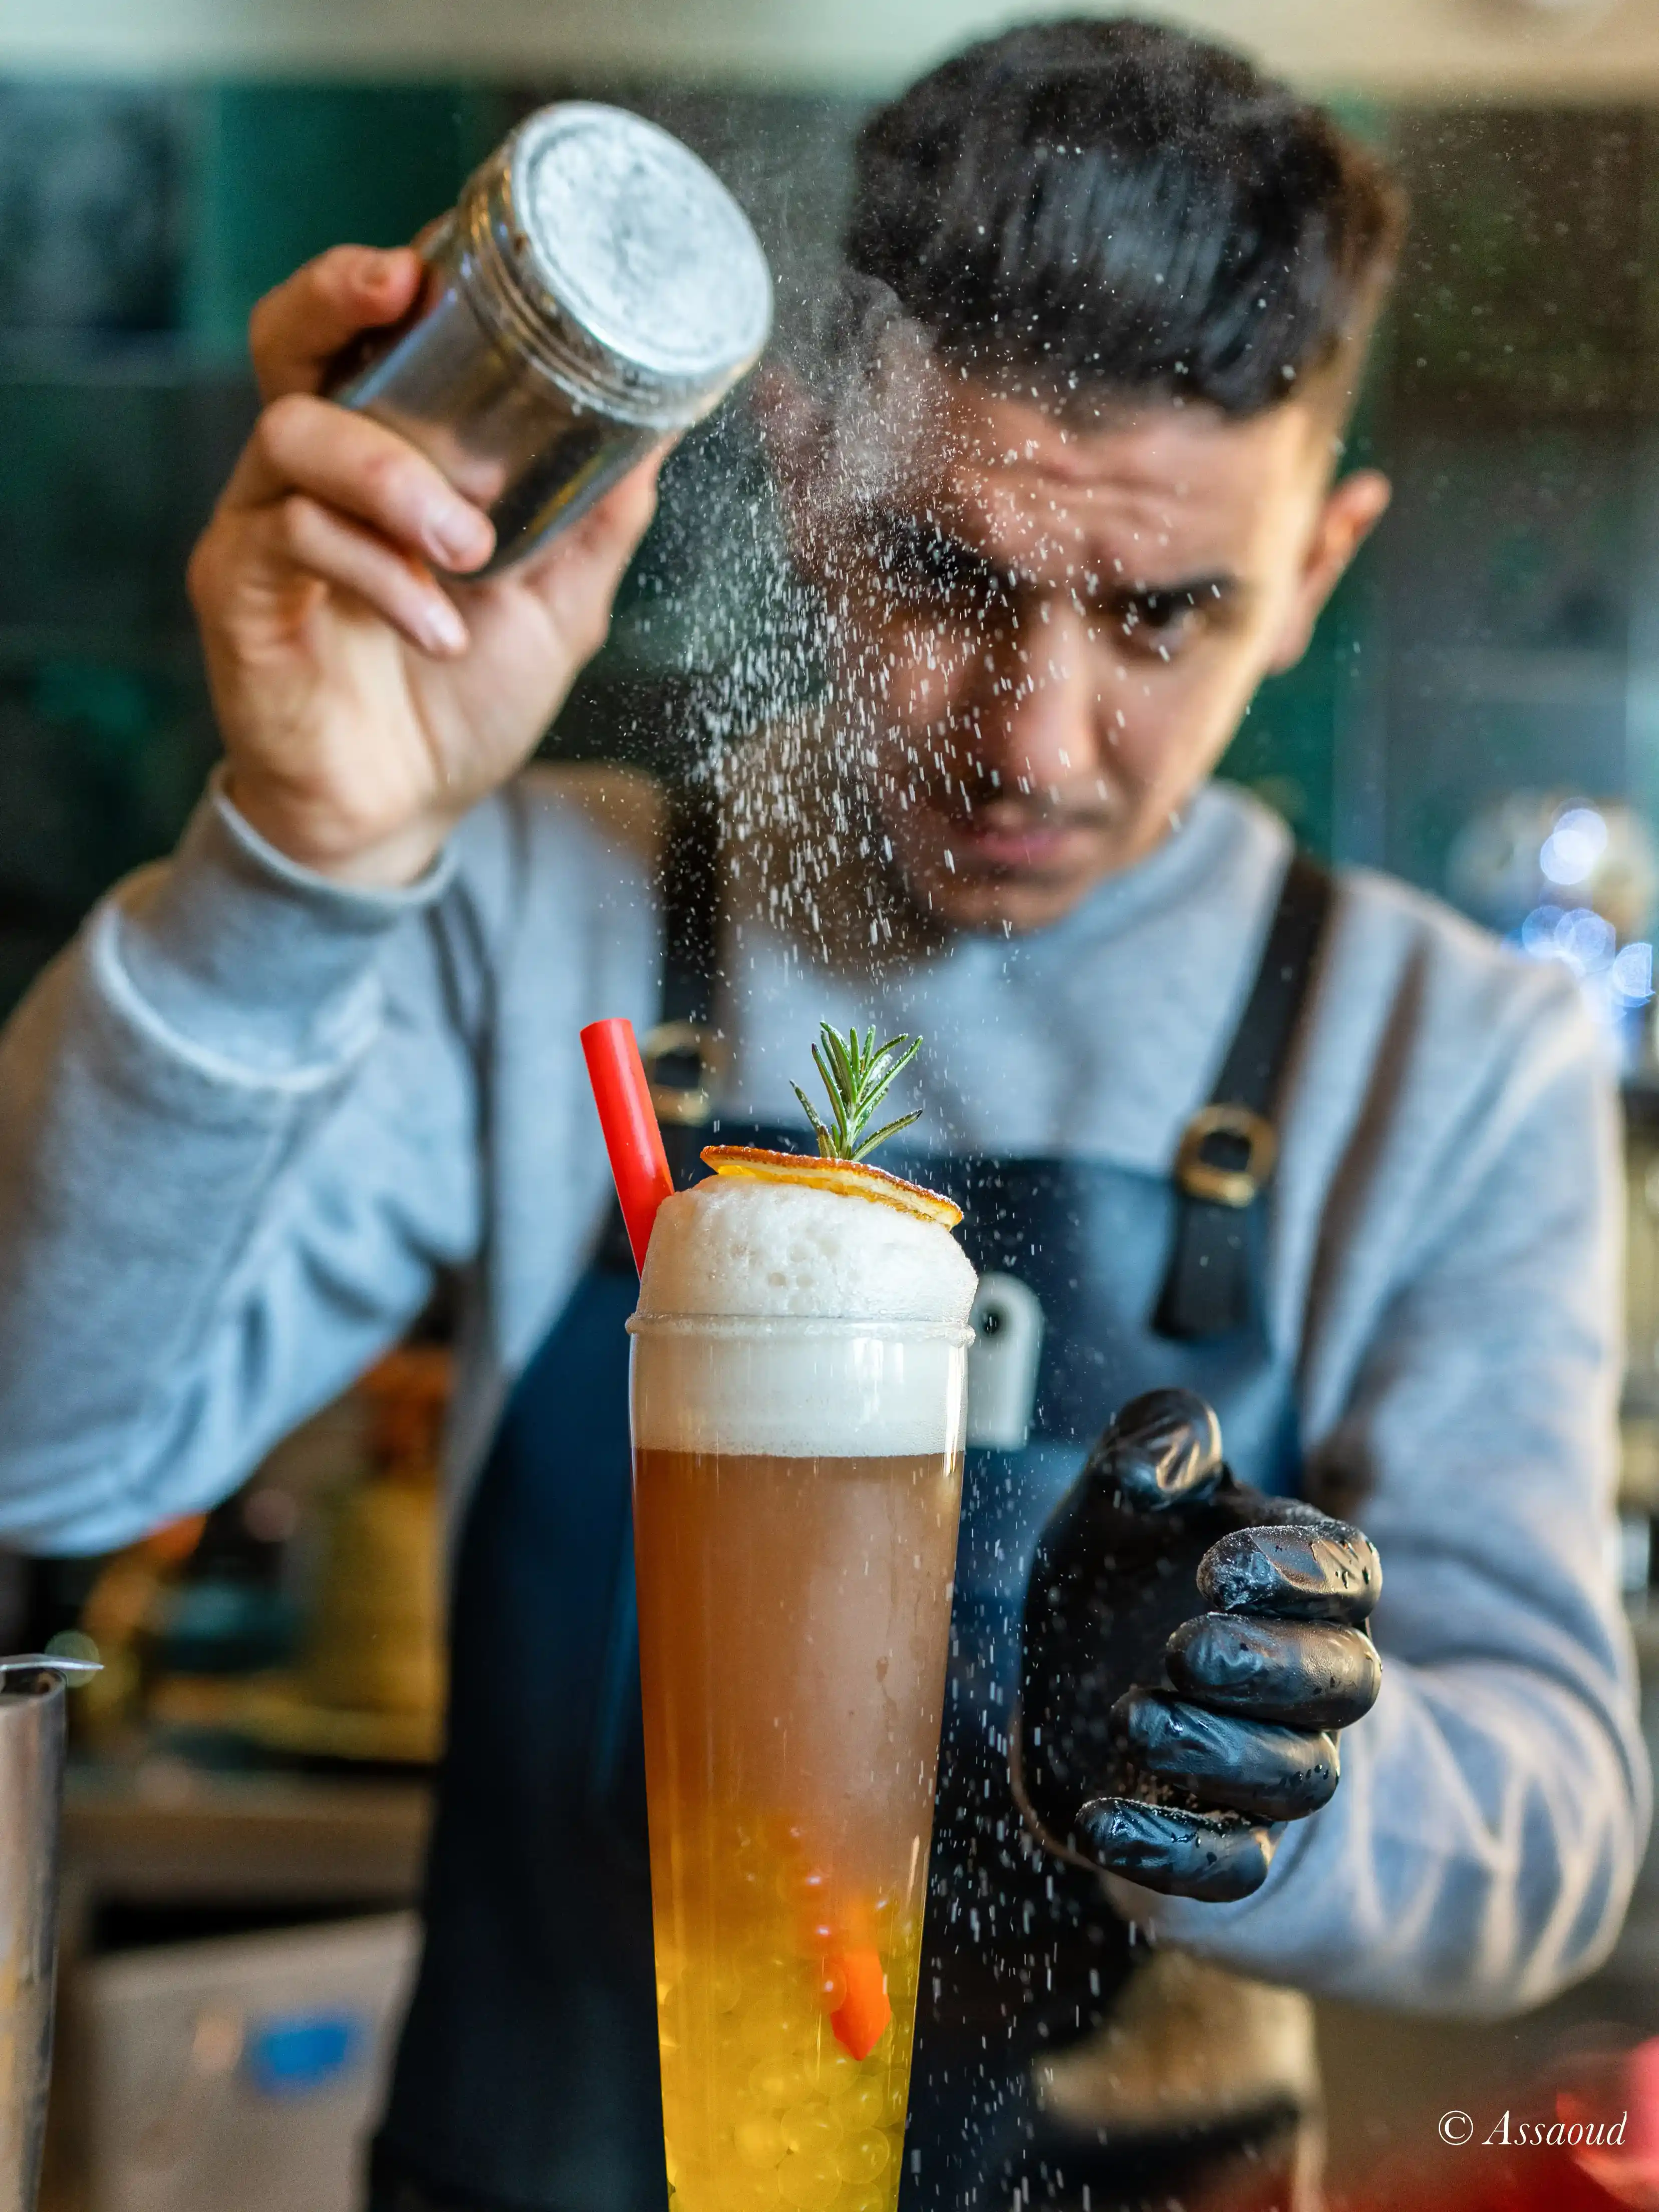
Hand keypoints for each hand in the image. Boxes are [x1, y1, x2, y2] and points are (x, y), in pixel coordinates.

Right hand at [187, 245, 664, 886]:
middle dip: (338, 297)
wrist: (402, 815)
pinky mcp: (237, 594)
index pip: (362, 335)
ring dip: (394, 478)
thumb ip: (595, 521)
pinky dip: (379, 574)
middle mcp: (306, 472)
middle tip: (402, 289)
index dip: (385, 277)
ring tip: (470, 550)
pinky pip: (293, 541)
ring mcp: (261, 526)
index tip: (438, 252)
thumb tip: (666, 429)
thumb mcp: (558, 603)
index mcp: (376, 454)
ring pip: (294, 435)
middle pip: (288, 339)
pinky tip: (436, 628)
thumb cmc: (462, 700)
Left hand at [1017, 1388, 1380, 1902]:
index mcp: (1301, 1580)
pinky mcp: (1219, 1838)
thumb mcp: (1121, 1486)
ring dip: (1222, 1753)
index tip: (1219, 1567)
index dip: (1304, 1575)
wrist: (1076, 1675)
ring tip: (1135, 1716)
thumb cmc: (1119, 1566)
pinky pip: (1233, 1867)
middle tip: (1185, 1647)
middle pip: (1349, 1684)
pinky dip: (1174, 1851)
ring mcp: (1270, 1765)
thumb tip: (1159, 1460)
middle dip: (1274, 1669)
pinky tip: (1102, 1820)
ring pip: (1301, 1779)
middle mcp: (1307, 1679)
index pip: (1354, 1576)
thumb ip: (1154, 1439)